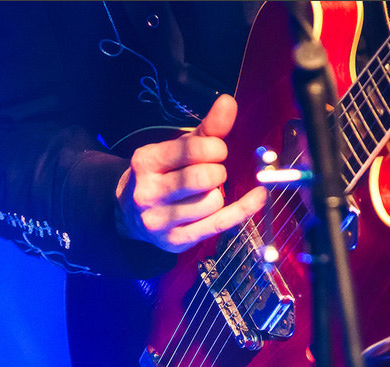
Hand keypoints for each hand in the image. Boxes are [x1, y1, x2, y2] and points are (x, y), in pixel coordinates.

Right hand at [116, 94, 267, 252]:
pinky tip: (258, 198)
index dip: (215, 148)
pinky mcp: (176, 241)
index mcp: (146, 162)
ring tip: (204, 193)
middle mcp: (149, 192)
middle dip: (218, 172)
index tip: (217, 151)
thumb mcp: (178, 148)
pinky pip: (219, 224)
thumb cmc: (163, 175)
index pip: (192, 150)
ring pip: (213, 202)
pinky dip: (243, 210)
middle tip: (213, 172)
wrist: (130, 215)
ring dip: (218, 194)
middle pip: (204, 178)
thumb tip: (229, 102)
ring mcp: (160, 220)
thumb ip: (207, 128)